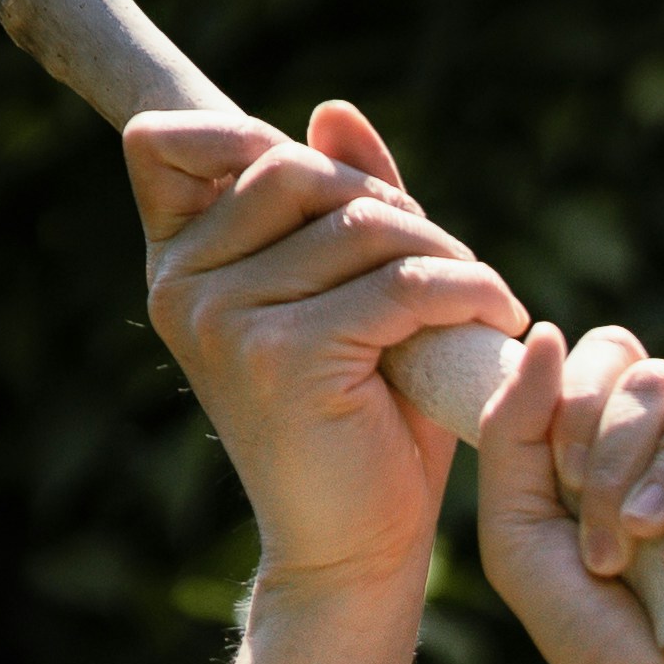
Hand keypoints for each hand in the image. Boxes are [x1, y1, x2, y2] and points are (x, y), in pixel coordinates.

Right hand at [124, 96, 524, 604]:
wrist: (354, 552)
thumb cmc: (354, 416)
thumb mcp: (341, 291)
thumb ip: (336, 200)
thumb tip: (332, 111)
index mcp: (175, 265)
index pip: (165, 142)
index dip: (235, 134)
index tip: (322, 183)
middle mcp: (181, 286)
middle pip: (290, 167)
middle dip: (380, 198)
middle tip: (441, 252)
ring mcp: (225, 321)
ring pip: (357, 225)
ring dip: (438, 246)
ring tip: (478, 290)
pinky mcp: (286, 358)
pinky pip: (399, 284)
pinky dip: (466, 288)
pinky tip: (498, 314)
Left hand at [476, 317, 663, 663]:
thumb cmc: (610, 638)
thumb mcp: (523, 535)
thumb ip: (512, 432)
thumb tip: (544, 331)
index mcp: (643, 425)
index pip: (606, 349)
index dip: (575, 406)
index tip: (566, 489)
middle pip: (646, 367)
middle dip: (610, 454)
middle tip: (609, 545)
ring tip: (650, 541)